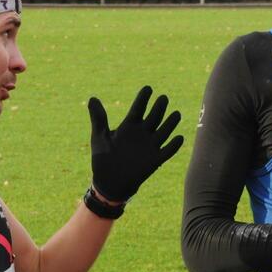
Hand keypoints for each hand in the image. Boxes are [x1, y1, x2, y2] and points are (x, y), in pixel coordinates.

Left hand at [88, 86, 183, 201]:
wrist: (109, 183)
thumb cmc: (103, 159)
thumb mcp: (99, 136)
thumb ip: (98, 118)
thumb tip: (92, 98)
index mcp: (129, 126)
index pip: (139, 108)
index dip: (143, 98)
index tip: (148, 88)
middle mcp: (142, 134)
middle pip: (154, 116)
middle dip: (159, 107)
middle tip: (163, 98)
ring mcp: (150, 146)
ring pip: (164, 131)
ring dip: (171, 123)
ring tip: (176, 114)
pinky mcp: (155, 160)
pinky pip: (168, 151)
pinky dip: (174, 145)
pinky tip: (179, 137)